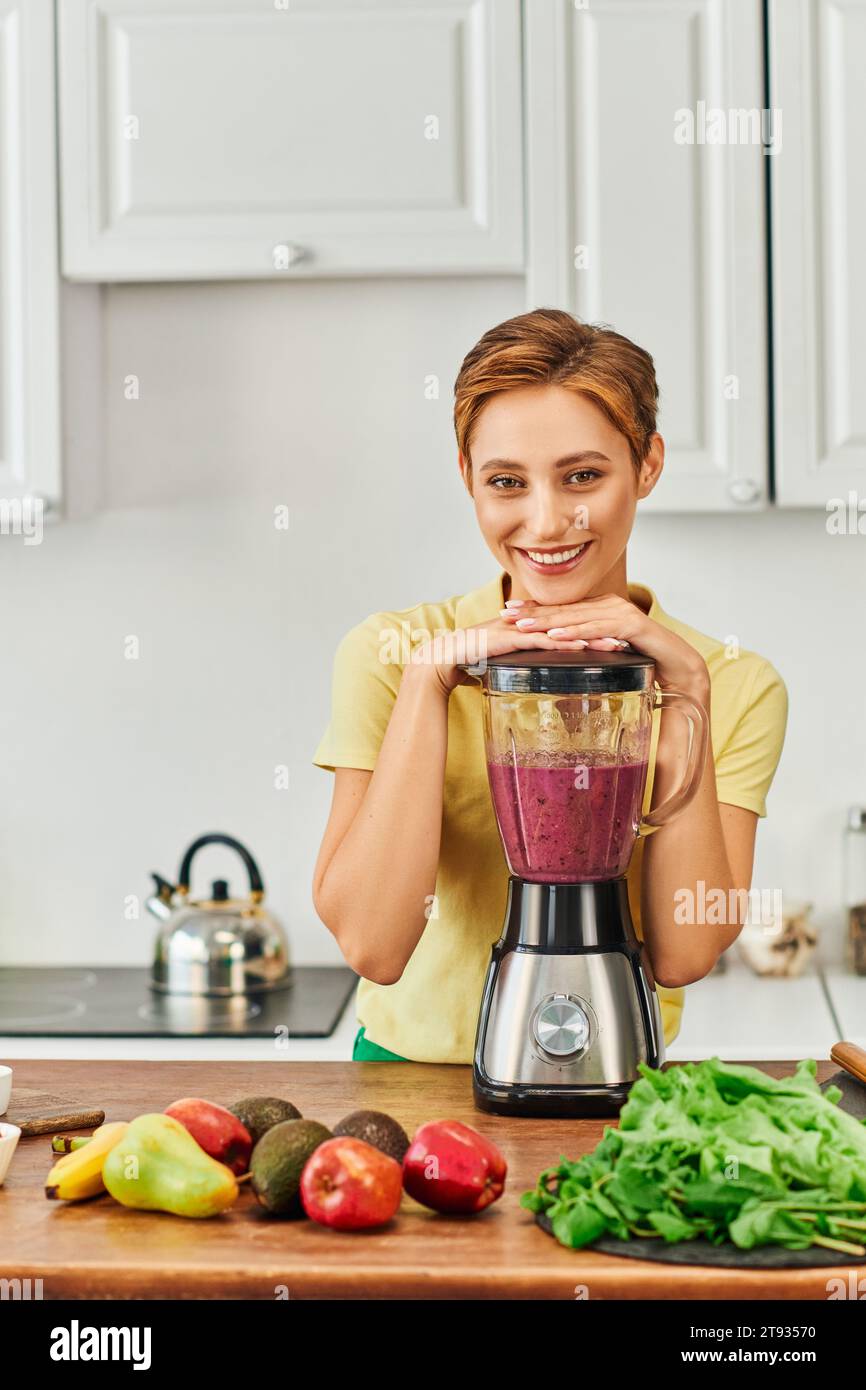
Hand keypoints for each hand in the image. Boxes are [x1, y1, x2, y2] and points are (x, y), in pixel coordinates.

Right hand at [407, 615, 610, 696]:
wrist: (441, 659)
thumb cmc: (469, 662)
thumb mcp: (505, 663)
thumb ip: (522, 666)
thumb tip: (535, 680)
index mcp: (527, 628)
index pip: (567, 626)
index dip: (592, 630)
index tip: (617, 637)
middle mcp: (526, 624)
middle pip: (571, 624)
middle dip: (601, 631)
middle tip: (629, 638)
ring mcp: (518, 629)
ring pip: (562, 630)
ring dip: (591, 637)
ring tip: (616, 645)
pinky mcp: (509, 638)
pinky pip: (542, 640)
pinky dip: (563, 643)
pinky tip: (583, 648)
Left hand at [499, 593, 709, 693]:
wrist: (678, 664)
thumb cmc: (643, 659)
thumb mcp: (608, 651)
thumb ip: (588, 647)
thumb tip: (562, 655)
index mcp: (601, 609)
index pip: (562, 608)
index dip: (535, 608)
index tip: (508, 610)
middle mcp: (608, 605)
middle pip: (564, 609)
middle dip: (532, 612)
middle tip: (505, 614)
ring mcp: (620, 613)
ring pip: (577, 617)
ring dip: (547, 622)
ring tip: (522, 626)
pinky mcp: (631, 625)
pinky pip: (597, 629)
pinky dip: (576, 633)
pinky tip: (556, 636)